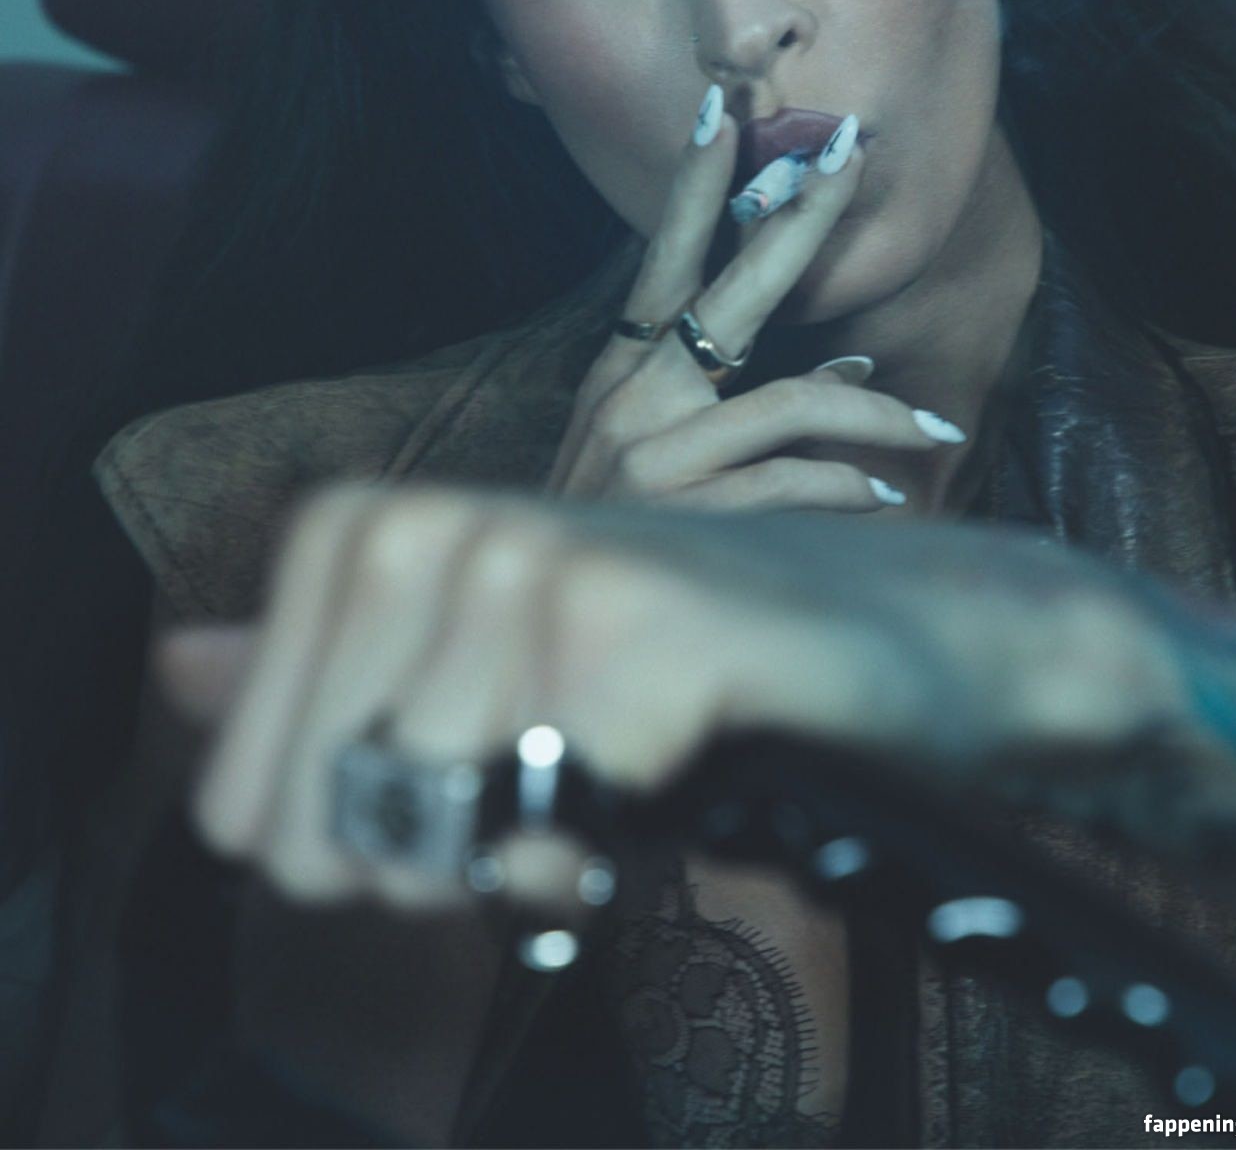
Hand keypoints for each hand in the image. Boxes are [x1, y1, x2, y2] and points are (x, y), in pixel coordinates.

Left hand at [162, 483, 1183, 915]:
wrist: (898, 625)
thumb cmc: (677, 655)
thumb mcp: (480, 656)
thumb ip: (326, 670)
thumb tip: (177, 669)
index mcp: (365, 530)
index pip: (244, 811)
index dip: (366, 849)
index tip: (479, 783)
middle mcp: (425, 528)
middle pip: (325, 842)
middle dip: (443, 867)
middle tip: (562, 782)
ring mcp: (529, 569)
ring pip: (437, 847)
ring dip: (540, 857)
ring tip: (627, 759)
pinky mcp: (633, 631)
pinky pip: (552, 836)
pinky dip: (610, 852)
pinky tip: (675, 768)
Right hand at [547, 92, 960, 511]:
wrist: (546, 625)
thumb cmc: (610, 530)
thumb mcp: (649, 454)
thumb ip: (742, 401)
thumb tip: (855, 360)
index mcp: (618, 374)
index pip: (659, 260)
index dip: (689, 186)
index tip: (719, 112)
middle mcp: (633, 399)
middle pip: (733, 290)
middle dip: (800, 219)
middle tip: (853, 158)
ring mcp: (655, 454)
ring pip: (796, 400)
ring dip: (880, 415)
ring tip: (936, 431)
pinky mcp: (683, 514)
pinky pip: (792, 481)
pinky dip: (848, 486)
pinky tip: (881, 500)